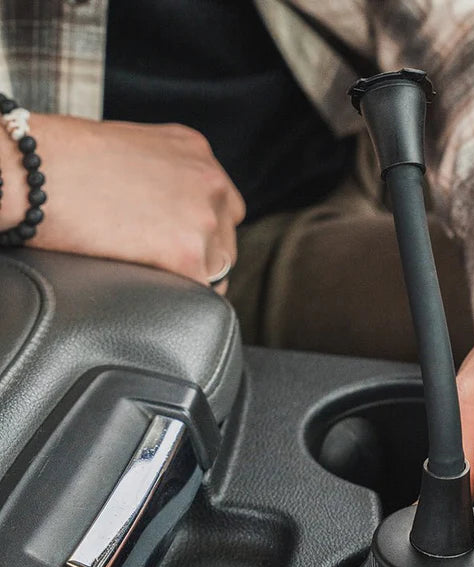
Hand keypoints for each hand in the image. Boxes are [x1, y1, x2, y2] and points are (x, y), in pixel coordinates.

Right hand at [0, 114, 244, 285]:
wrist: (33, 174)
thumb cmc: (62, 162)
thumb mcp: (132, 150)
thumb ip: (165, 176)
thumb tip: (169, 212)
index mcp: (198, 153)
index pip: (224, 206)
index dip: (204, 231)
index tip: (180, 244)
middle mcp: (210, 182)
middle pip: (226, 239)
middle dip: (201, 256)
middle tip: (161, 266)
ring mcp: (205, 219)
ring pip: (218, 269)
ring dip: (192, 278)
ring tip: (151, 275)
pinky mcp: (189, 255)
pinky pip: (201, 292)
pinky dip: (179, 296)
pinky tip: (150, 287)